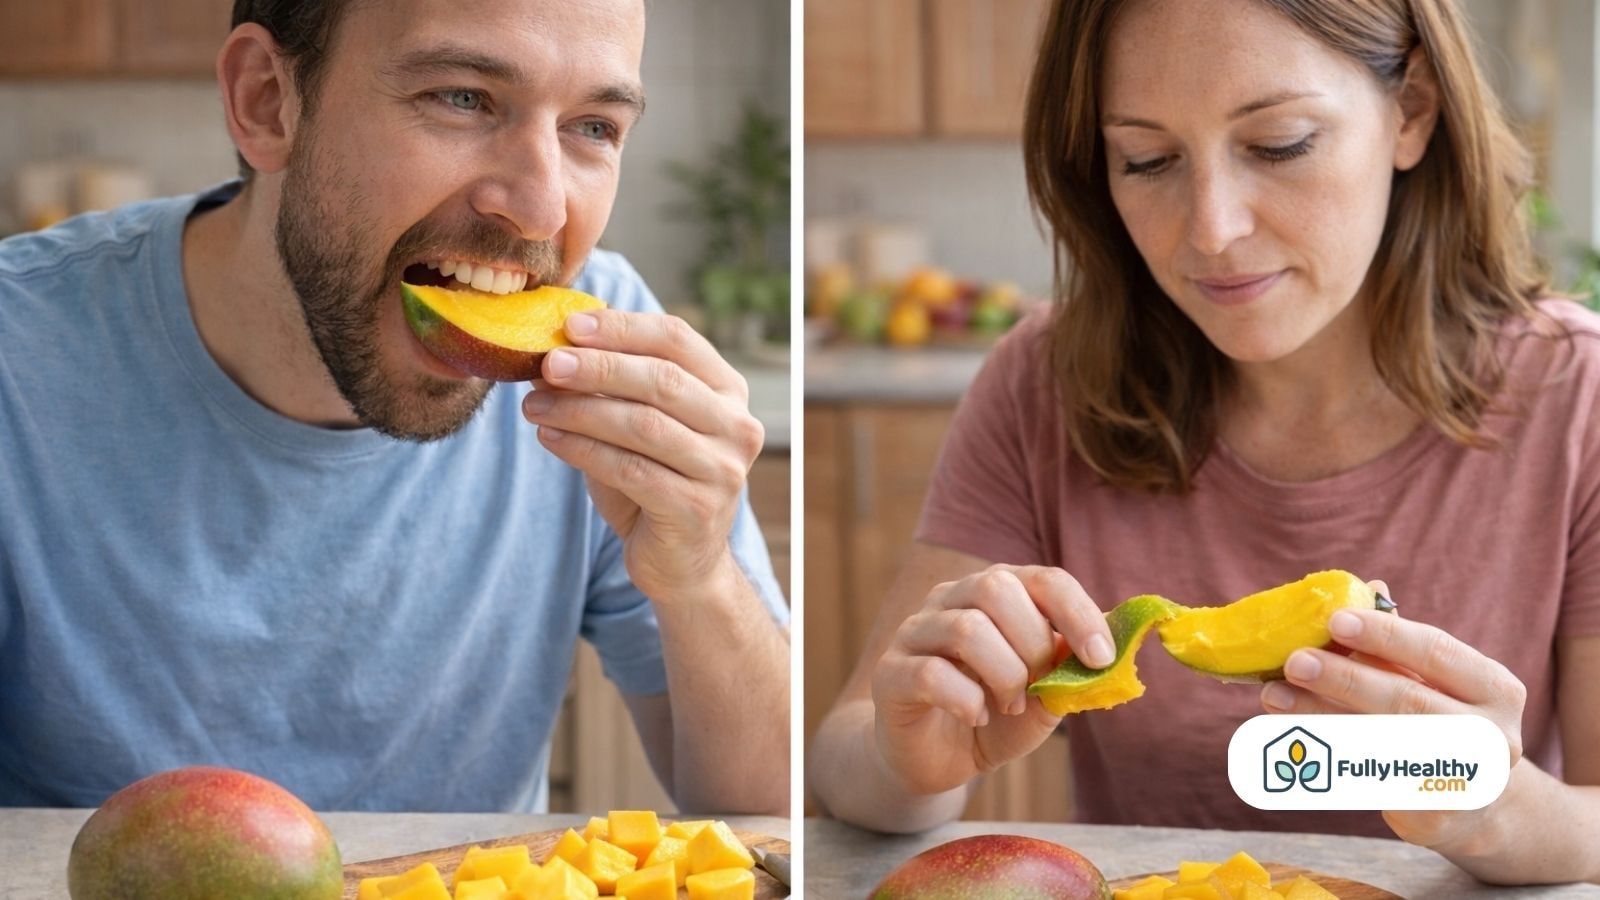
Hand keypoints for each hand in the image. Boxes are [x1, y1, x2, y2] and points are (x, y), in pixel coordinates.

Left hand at [521, 310, 763, 599]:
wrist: (681, 563)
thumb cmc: (654, 482)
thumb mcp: (635, 425)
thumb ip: (608, 388)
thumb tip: (550, 349)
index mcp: (728, 390)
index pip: (677, 340)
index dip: (623, 328)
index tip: (570, 326)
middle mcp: (737, 425)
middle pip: (662, 380)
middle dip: (598, 366)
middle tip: (547, 364)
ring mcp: (723, 469)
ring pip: (643, 424)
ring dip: (581, 410)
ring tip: (535, 405)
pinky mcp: (697, 508)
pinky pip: (631, 469)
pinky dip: (583, 450)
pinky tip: (550, 438)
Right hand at [871, 565, 1114, 795]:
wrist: (937, 759)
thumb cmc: (995, 716)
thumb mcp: (1045, 696)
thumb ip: (1070, 670)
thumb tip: (1109, 651)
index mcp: (994, 592)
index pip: (1042, 578)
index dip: (1078, 613)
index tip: (1101, 657)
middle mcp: (950, 599)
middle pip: (997, 587)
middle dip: (1033, 644)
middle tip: (1038, 687)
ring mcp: (915, 632)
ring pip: (966, 628)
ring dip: (1004, 676)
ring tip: (1010, 706)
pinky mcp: (890, 673)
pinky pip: (931, 673)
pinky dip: (968, 701)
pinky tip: (976, 717)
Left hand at [1259, 581, 1527, 848]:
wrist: (1473, 805)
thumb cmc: (1441, 722)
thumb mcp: (1431, 679)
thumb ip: (1397, 641)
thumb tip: (1368, 588)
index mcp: (1495, 689)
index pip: (1438, 652)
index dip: (1385, 634)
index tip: (1333, 619)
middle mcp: (1491, 736)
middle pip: (1408, 701)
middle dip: (1344, 678)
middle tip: (1293, 661)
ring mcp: (1468, 783)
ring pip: (1381, 743)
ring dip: (1319, 717)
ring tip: (1273, 695)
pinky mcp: (1434, 818)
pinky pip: (1368, 782)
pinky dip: (1324, 757)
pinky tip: (1286, 737)